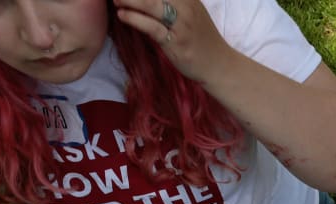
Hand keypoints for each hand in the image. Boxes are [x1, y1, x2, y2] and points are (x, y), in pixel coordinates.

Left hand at [114, 0, 231, 81]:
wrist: (220, 65)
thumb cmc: (201, 39)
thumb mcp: (191, 12)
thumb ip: (173, 2)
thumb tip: (144, 1)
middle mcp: (186, 7)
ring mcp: (182, 24)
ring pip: (150, 4)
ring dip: (129, 0)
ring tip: (115, 0)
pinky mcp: (176, 42)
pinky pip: (152, 27)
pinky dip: (134, 19)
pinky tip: (122, 15)